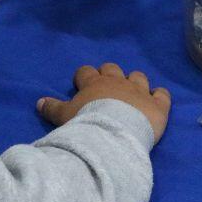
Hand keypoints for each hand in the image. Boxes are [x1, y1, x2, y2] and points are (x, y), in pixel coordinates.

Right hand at [37, 63, 171, 144]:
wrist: (115, 134)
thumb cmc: (87, 124)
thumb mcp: (64, 117)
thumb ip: (52, 108)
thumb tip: (39, 101)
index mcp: (94, 83)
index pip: (86, 72)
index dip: (84, 77)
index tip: (82, 85)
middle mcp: (117, 82)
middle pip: (112, 68)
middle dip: (109, 75)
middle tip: (106, 88)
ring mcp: (140, 91)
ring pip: (138, 76)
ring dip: (135, 82)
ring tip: (132, 93)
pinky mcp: (157, 105)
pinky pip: (162, 94)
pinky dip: (160, 95)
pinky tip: (158, 99)